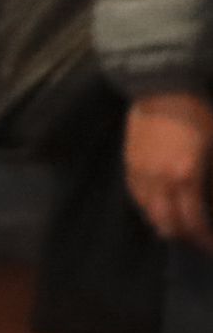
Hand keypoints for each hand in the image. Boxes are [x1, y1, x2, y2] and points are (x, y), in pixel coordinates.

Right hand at [126, 91, 212, 250]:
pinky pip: (136, 195)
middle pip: (168, 223)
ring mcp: (141, 172)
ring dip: (164, 224)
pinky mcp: (129, 163)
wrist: (163, 87)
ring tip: (177, 229)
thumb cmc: (198, 114)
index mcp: (186, 176)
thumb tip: (211, 197)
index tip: (211, 245)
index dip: (203, 238)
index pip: (193, 220)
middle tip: (198, 242)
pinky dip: (148, 207)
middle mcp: (160, 180)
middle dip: (184, 237)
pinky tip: (157, 209)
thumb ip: (212, 176)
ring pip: (149, 211)